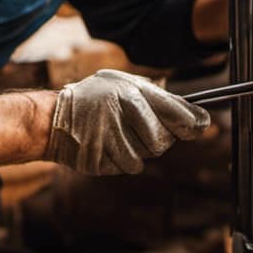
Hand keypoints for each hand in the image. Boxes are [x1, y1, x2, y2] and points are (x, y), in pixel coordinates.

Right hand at [44, 69, 209, 175]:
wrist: (51, 119)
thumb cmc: (95, 99)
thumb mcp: (123, 85)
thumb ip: (158, 99)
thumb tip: (198, 119)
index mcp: (131, 92)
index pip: (176, 112)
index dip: (193, 122)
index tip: (201, 126)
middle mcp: (122, 113)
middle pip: (163, 141)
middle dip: (158, 138)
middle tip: (141, 128)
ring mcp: (109, 138)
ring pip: (146, 156)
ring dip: (138, 149)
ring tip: (118, 134)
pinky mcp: (100, 160)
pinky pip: (129, 167)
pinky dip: (123, 159)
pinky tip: (108, 145)